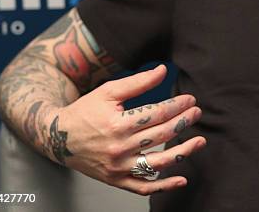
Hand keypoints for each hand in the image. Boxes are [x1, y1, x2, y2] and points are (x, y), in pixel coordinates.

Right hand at [44, 64, 205, 194]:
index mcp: (118, 124)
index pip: (157, 114)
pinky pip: (143, 187)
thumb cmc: (85, 111)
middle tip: (197, 112)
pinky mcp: (116, 180)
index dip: (177, 106)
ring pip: (158, 163)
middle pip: (161, 135)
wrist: (58, 138)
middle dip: (183, 122)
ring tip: (200, 141)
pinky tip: (182, 178)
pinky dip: (164, 186)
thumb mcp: (109, 91)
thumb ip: (138, 82)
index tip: (190, 99)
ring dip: (182, 152)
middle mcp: (119, 148)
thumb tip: (163, 71)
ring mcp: (118, 167)